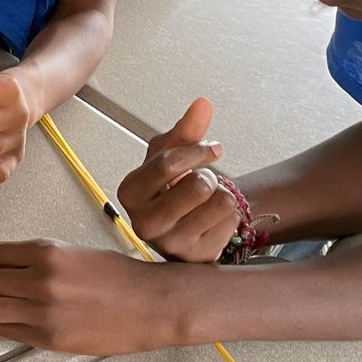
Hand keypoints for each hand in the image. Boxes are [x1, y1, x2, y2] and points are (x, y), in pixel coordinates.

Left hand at [0, 240, 174, 355]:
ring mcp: (43, 312)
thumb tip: (2, 261)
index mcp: (47, 253)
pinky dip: (7, 325)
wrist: (149, 304)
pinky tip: (22, 319)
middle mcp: (41, 281)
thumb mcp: (73, 251)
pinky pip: (6, 332)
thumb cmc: (119, 277)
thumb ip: (36, 256)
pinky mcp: (49, 339)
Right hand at [116, 99, 236, 262]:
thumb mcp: (171, 155)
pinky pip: (230, 224)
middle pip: (198, 186)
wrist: (180, 226)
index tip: (212, 150)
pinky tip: (212, 219)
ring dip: (221, 195)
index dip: (197, 151)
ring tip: (207, 201)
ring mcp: (170, 245)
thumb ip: (186, 129)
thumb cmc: (170, 187)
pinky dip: (228, 216)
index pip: (168, 164)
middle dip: (209, 178)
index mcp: (130, 192)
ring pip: (220, 203)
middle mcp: (144, 223)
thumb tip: (203, 103)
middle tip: (202, 183)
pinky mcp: (195, 258)